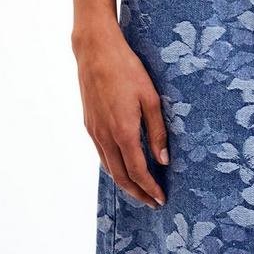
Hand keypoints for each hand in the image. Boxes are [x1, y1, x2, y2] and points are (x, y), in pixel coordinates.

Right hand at [73, 21, 168, 207]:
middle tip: (152, 202)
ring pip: (109, 168)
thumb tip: (163, 160)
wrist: (95, 51)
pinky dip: (113, 167)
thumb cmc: (127, 69)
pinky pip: (101, 154)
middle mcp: (105, 136)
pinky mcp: (89, 124)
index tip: (161, 198)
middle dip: (137, 193)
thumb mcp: (150, 97)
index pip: (138, 171)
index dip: (150, 188)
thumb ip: (157, 130)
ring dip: (125, 183)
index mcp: (123, 131)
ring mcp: (94, 131)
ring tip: (140, 188)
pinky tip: (123, 164)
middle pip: (121, 177)